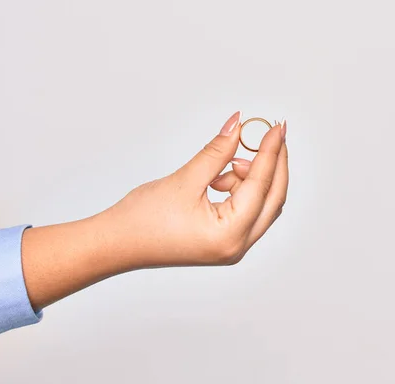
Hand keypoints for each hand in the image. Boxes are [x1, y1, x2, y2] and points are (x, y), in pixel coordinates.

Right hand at [22, 111, 287, 308]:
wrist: (117, 243)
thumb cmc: (142, 220)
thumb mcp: (185, 180)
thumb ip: (217, 152)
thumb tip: (238, 126)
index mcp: (230, 234)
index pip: (262, 185)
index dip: (271, 152)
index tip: (276, 126)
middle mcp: (236, 246)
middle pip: (272, 198)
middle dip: (272, 165)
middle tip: (269, 134)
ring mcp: (231, 247)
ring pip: (260, 205)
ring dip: (250, 178)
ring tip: (221, 165)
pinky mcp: (222, 243)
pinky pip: (245, 212)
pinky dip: (238, 190)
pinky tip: (217, 179)